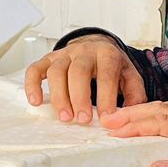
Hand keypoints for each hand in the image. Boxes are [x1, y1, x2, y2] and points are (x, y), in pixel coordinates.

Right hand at [23, 34, 145, 123]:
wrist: (97, 45)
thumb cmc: (113, 66)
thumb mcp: (130, 76)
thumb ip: (134, 95)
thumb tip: (131, 117)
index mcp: (107, 54)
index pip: (106, 74)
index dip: (106, 96)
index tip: (106, 118)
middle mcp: (84, 51)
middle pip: (78, 72)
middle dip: (79, 98)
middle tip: (82, 121)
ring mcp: (64, 54)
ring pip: (56, 71)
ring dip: (59, 96)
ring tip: (65, 118)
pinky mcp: (48, 59)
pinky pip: (35, 69)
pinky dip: (33, 85)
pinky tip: (36, 102)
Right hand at [104, 103, 167, 166]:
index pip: (163, 123)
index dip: (137, 125)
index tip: (114, 128)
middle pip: (161, 112)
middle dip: (133, 115)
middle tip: (107, 120)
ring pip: (167, 113)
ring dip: (143, 115)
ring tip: (121, 120)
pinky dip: (156, 120)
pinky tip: (150, 126)